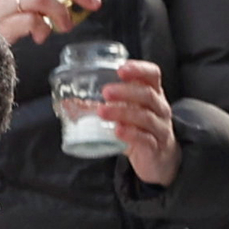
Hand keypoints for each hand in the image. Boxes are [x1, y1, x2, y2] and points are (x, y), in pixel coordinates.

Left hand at [96, 59, 177, 185]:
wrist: (159, 159)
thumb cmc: (140, 130)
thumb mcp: (123, 115)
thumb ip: (99, 107)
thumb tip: (67, 103)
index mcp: (153, 94)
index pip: (152, 75)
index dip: (139, 69)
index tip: (120, 69)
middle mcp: (160, 108)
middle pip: (147, 94)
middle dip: (126, 91)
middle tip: (105, 92)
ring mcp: (160, 128)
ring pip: (145, 116)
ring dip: (122, 112)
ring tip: (102, 112)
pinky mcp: (155, 147)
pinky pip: (145, 138)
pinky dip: (131, 134)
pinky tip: (117, 131)